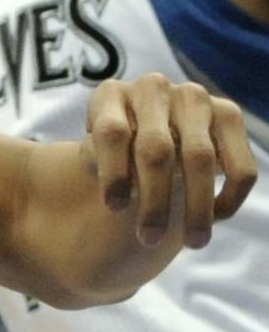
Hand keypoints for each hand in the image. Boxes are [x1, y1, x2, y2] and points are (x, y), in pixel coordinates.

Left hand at [81, 74, 255, 248]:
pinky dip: (231, 194)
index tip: (113, 210)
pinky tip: (217, 217)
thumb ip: (97, 164)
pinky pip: (237, 161)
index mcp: (111, 95)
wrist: (152, 129)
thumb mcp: (94, 154)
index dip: (113, 173)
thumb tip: (123, 191)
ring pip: (200, 157)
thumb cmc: (112, 150)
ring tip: (193, 243)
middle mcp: (152, 88)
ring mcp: (193, 97)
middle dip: (154, 200)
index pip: (112, 133)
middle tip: (149, 240)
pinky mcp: (228, 113)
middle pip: (156, 149)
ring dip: (196, 206)